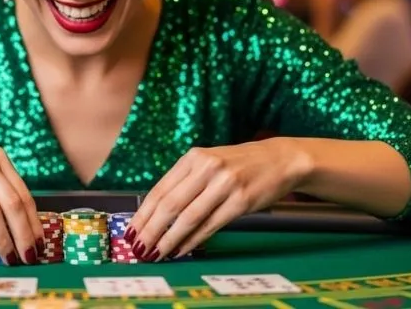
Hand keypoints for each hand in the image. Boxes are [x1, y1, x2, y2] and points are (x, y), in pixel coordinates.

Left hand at [124, 139, 311, 260]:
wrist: (279, 160)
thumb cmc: (239, 164)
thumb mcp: (209, 163)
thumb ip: (185, 182)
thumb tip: (156, 214)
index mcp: (194, 157)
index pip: (160, 189)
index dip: (143, 213)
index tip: (131, 231)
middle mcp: (207, 167)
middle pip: (170, 204)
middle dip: (151, 230)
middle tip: (139, 248)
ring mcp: (225, 183)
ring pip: (188, 217)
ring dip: (169, 239)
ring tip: (157, 253)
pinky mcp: (241, 200)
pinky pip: (210, 225)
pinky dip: (193, 240)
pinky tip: (181, 249)